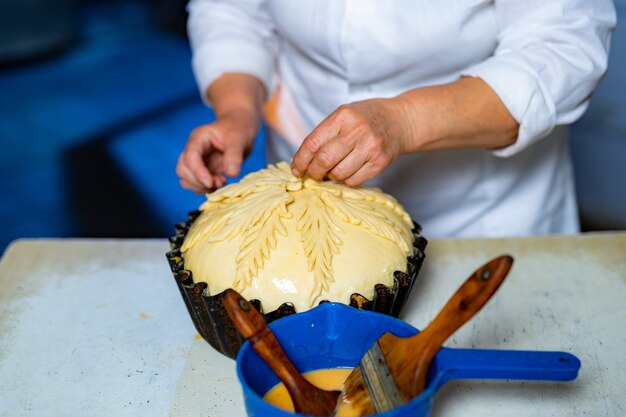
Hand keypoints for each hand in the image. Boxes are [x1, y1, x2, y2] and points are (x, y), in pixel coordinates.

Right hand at [176, 110, 256, 193]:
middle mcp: (193, 150)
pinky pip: (195, 185)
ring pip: (185, 179)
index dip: (197, 171)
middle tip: (219, 183)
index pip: (190, 156)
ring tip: (221, 184)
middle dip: (198, 181)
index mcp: (199, 138)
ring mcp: (196, 161)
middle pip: (182, 169)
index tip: (210, 183)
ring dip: (200, 187)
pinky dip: (205, 189)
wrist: (240, 129)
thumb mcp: (239, 138)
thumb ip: (234, 155)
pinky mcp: (202, 171)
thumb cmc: (238, 129)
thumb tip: (232, 174)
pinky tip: (220, 184)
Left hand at [291, 98, 411, 185]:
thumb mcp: (344, 115)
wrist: (400, 121)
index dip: (301, 160)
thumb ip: (324, 134)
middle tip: (314, 174)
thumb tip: (303, 161)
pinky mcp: (380, 162)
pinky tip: (347, 172)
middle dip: (314, 172)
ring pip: (339, 174)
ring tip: (332, 171)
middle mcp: (357, 131)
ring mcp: (370, 147)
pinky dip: (346, 180)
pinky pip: (354, 180)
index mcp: (343, 116)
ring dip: (331, 177)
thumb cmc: (366, 119)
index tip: (297, 169)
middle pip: (324, 160)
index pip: (313, 143)